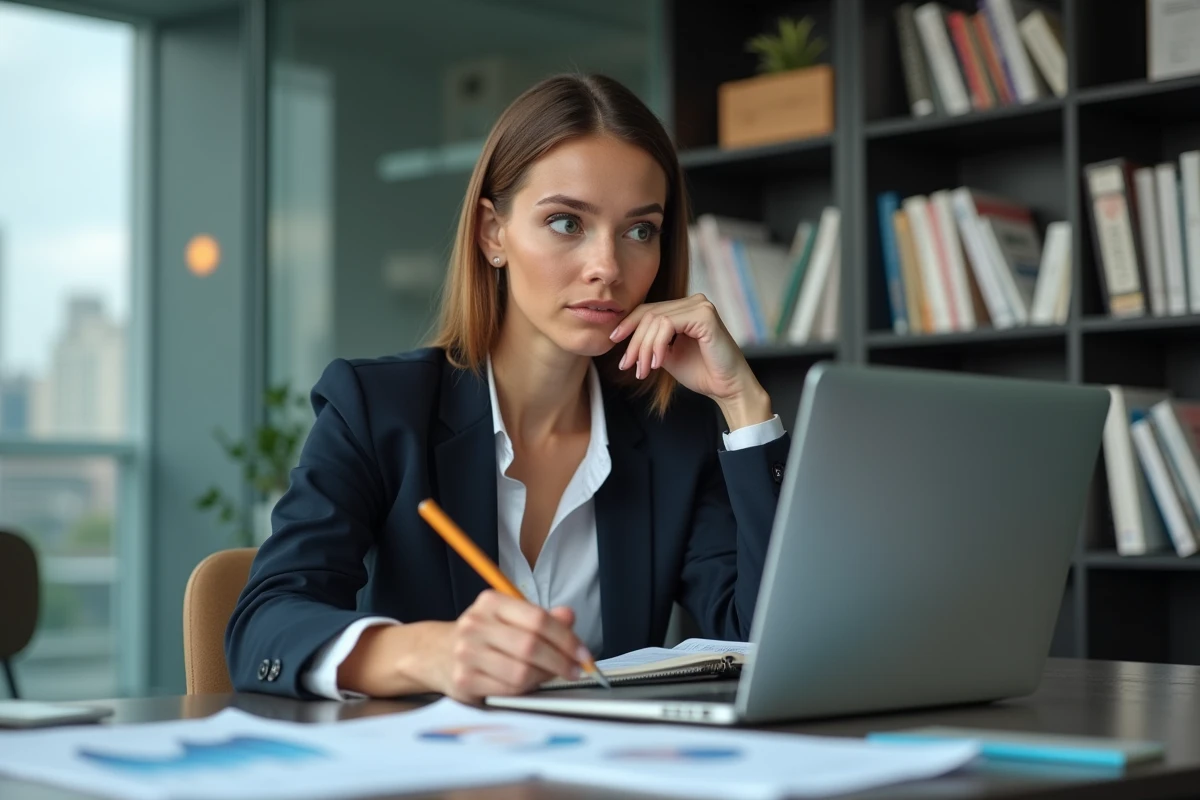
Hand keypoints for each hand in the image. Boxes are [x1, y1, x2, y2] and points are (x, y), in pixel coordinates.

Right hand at [431, 590, 587, 703]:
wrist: (436, 653)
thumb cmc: (483, 636)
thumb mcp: (510, 618)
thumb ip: (542, 618)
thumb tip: (569, 616)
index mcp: (491, 602)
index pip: (538, 619)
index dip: (566, 638)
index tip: (583, 653)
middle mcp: (476, 624)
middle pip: (531, 646)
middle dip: (561, 661)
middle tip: (576, 670)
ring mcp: (467, 653)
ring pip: (521, 672)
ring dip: (544, 677)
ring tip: (550, 676)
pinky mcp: (464, 680)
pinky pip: (507, 690)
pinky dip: (525, 690)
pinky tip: (529, 684)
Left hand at [609, 294, 771, 429]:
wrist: (728, 388)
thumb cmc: (702, 372)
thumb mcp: (667, 354)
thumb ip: (651, 341)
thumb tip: (622, 336)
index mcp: (686, 308)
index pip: (649, 310)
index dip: (628, 324)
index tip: (613, 341)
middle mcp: (694, 301)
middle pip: (649, 314)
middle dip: (634, 342)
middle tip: (627, 365)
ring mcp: (700, 306)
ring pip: (655, 320)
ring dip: (645, 348)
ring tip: (644, 370)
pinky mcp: (704, 315)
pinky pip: (668, 325)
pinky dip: (657, 346)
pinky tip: (658, 363)